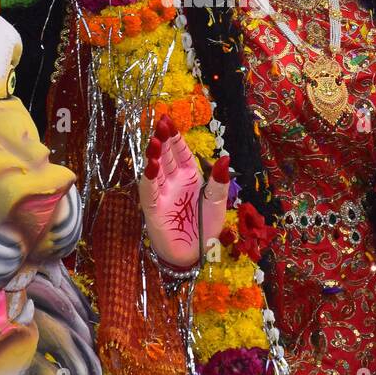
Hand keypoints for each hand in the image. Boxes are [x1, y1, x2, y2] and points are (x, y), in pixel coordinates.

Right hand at [137, 116, 231, 268]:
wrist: (195, 254)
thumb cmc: (205, 228)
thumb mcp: (217, 202)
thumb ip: (219, 182)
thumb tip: (225, 157)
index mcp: (189, 176)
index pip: (180, 152)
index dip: (175, 137)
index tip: (169, 120)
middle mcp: (173, 182)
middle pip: (166, 155)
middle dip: (164, 139)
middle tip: (161, 122)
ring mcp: (162, 193)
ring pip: (156, 169)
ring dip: (155, 154)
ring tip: (155, 140)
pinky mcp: (154, 208)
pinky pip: (150, 189)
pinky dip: (149, 177)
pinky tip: (151, 164)